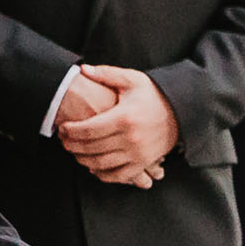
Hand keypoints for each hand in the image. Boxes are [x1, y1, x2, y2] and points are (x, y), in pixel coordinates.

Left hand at [58, 65, 180, 184]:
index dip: (71, 131)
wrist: (182, 111)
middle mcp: (130, 138)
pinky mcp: (143, 163)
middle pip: (92, 147)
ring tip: (75, 153)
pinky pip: (118, 175)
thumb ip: (106, 74)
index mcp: (124, 117)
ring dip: (83, 160)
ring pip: (101, 163)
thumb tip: (83, 70)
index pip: (89, 129)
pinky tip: (93, 166)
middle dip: (72, 146)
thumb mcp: (132, 80)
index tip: (62, 128)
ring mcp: (137, 153)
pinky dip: (102, 174)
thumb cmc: (154, 95)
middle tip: (63, 141)